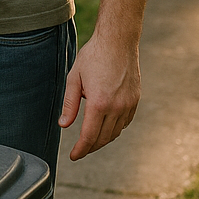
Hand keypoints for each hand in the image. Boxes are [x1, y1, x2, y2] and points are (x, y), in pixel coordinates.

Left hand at [59, 33, 140, 160]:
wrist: (118, 42)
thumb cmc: (93, 56)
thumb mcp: (74, 77)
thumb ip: (70, 103)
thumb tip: (64, 124)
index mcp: (99, 103)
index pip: (89, 136)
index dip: (80, 149)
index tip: (73, 156)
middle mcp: (117, 108)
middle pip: (103, 138)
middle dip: (90, 148)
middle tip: (79, 151)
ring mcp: (128, 105)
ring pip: (115, 132)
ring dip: (102, 139)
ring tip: (90, 140)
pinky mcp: (135, 101)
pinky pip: (124, 122)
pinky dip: (114, 129)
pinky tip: (105, 126)